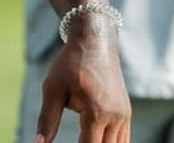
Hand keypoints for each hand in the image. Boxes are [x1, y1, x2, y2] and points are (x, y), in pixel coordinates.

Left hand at [34, 18, 129, 142]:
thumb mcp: (53, 89)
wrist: (94, 41)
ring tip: (84, 140)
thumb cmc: (70, 64)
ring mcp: (124, 115)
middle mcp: (115, 117)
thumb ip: (47, 120)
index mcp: (96, 113)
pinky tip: (96, 141)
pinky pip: (123, 139)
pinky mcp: (126, 112)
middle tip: (75, 141)